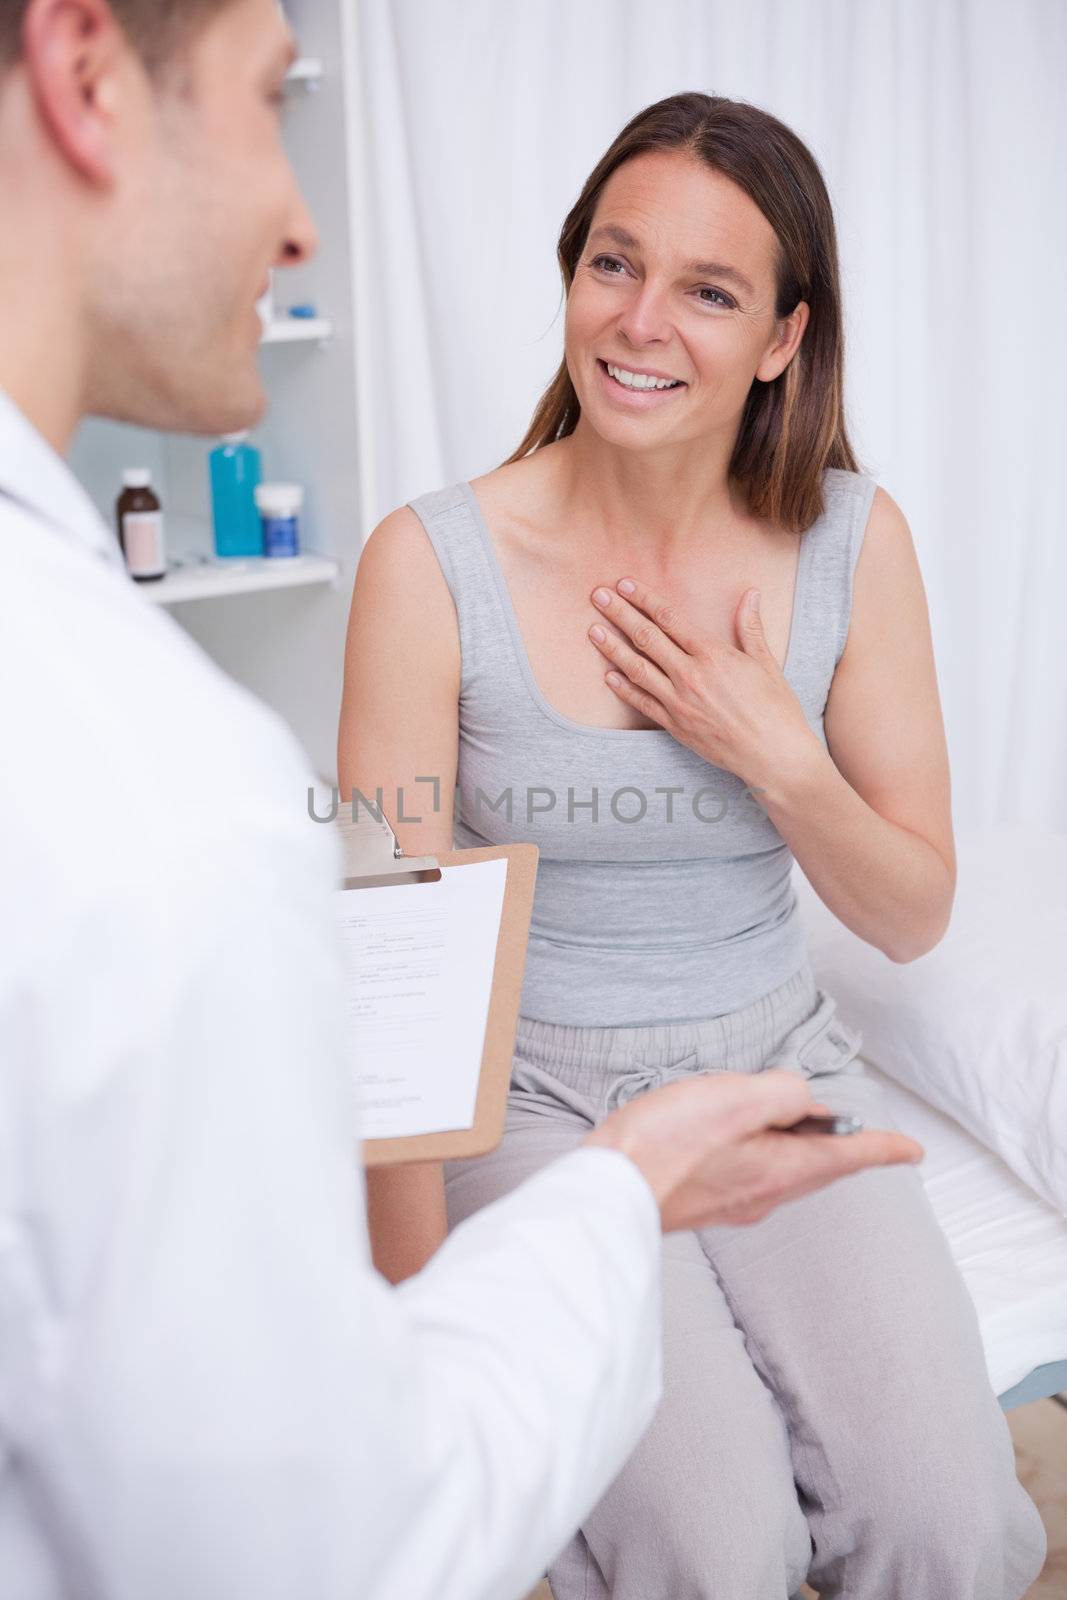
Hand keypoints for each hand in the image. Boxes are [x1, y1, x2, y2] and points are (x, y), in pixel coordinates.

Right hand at [583, 1069, 922, 1232]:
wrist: (608, 1193)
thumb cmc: (666, 1143)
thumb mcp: (735, 1098)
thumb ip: (783, 1093)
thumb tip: (804, 1103)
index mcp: (782, 1170)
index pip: (848, 1157)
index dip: (883, 1148)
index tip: (913, 1150)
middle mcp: (764, 1195)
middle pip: (815, 1165)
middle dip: (835, 1141)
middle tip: (849, 1121)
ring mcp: (733, 1203)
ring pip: (782, 1168)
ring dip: (790, 1141)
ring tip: (780, 1114)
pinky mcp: (704, 1200)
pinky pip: (751, 1172)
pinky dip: (758, 1149)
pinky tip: (733, 1134)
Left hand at [587, 576, 817, 793]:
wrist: (773, 755)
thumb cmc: (775, 708)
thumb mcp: (765, 662)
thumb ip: (750, 627)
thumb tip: (750, 594)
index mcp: (713, 655)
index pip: (670, 618)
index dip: (644, 598)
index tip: (625, 584)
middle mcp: (691, 676)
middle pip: (646, 638)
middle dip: (619, 614)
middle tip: (598, 596)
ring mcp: (679, 702)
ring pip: (637, 669)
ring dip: (612, 648)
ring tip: (593, 631)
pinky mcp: (675, 726)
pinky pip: (642, 703)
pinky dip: (623, 688)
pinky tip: (608, 675)